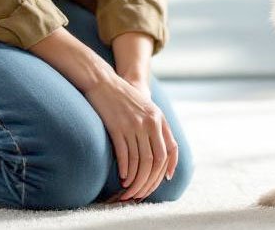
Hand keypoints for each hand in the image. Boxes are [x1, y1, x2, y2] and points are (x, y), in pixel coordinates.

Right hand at [84, 74, 178, 203]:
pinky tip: (123, 177)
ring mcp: (134, 125)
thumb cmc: (124, 96)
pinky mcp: (117, 127)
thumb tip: (159, 151)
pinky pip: (125, 155)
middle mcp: (149, 122)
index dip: (169, 167)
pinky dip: (125, 170)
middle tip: (142, 193)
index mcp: (158, 118)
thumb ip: (155, 125)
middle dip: (150, 181)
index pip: (171, 149)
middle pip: (156, 160)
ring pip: (140, 161)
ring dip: (136, 180)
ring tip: (130, 190)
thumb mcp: (146, 107)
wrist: (104, 81)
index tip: (164, 180)